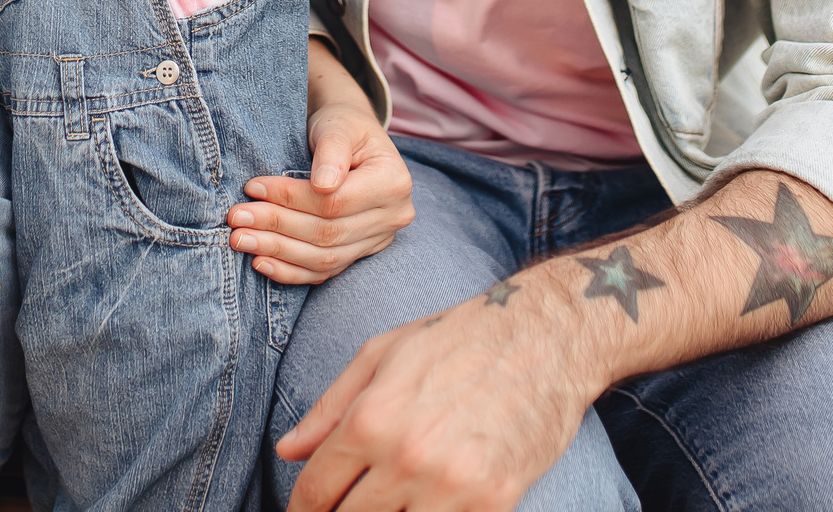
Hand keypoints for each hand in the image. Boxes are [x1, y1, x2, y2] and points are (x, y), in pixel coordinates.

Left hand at [230, 62, 412, 284]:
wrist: (350, 138)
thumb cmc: (342, 126)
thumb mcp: (338, 125)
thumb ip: (332, 150)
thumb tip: (323, 183)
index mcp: (393, 183)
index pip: (334, 202)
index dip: (291, 198)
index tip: (253, 187)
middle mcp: (393, 217)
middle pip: (327, 233)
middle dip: (277, 226)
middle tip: (237, 218)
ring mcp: (378, 240)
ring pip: (324, 257)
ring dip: (278, 251)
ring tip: (241, 240)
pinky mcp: (359, 254)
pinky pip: (325, 271)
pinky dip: (291, 271)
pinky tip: (261, 262)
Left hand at [275, 282, 604, 511]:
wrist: (546, 338)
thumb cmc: (459, 338)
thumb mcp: (381, 354)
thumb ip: (328, 408)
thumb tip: (286, 452)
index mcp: (371, 418)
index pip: (315, 491)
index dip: (302, 509)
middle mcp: (406, 456)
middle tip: (346, 506)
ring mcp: (452, 485)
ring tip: (388, 504)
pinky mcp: (494, 503)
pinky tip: (425, 507)